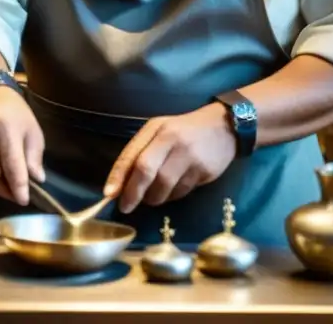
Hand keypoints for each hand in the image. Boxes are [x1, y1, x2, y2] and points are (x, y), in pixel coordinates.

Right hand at [0, 87, 44, 205]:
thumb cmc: (14, 115)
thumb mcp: (32, 131)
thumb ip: (34, 156)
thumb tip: (36, 180)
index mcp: (2, 123)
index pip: (10, 162)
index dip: (18, 185)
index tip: (24, 200)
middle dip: (4, 189)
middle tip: (14, 193)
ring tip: (4, 185)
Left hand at [104, 104, 235, 212]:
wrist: (223, 126)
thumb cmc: (183, 130)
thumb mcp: (159, 131)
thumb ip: (140, 151)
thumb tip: (119, 183)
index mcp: (158, 130)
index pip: (135, 156)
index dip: (119, 177)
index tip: (109, 194)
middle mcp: (174, 142)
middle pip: (148, 172)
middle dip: (134, 193)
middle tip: (126, 206)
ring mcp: (191, 158)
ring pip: (165, 187)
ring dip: (153, 198)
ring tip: (150, 196)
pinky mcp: (205, 172)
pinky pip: (182, 191)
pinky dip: (171, 196)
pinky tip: (171, 190)